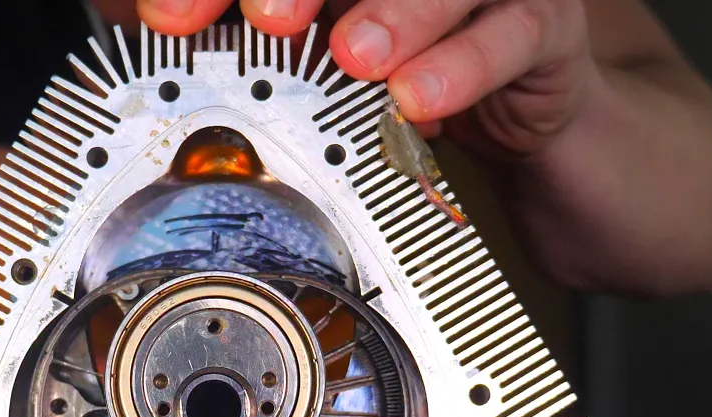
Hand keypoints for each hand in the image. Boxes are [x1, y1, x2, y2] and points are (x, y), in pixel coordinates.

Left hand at [137, 0, 594, 157]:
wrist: (515, 106)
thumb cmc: (406, 64)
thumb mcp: (324, 53)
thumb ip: (265, 44)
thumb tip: (168, 42)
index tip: (170, 17)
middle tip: (266, 19)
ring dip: (398, 15)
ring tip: (354, 58)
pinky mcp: (543, 21)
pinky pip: (512, 34)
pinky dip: (464, 66)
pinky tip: (420, 101)